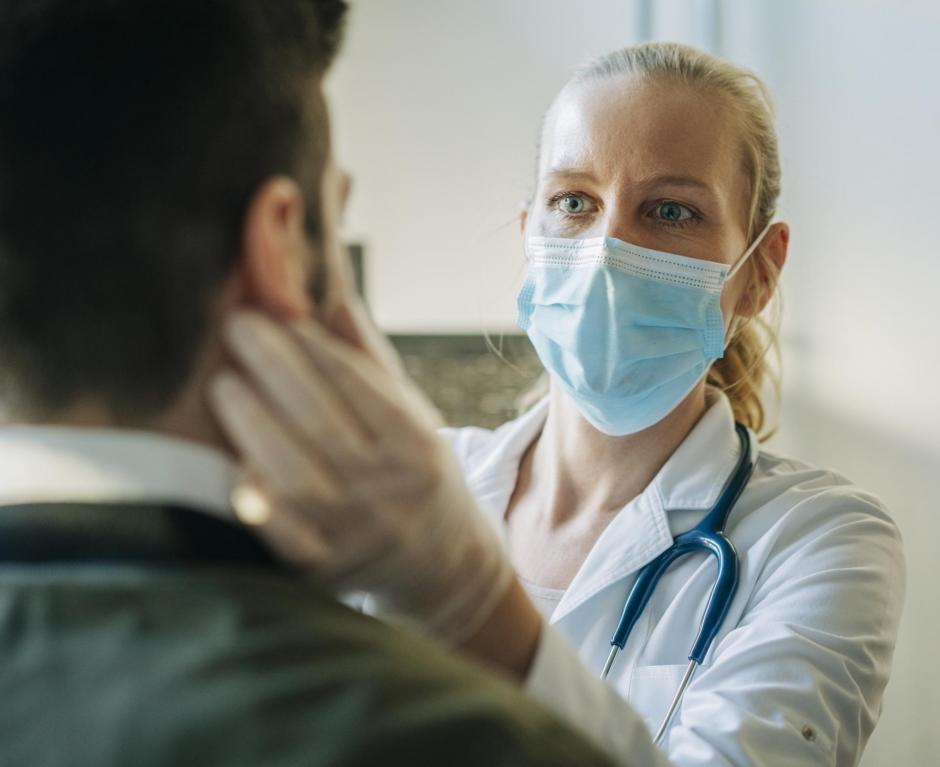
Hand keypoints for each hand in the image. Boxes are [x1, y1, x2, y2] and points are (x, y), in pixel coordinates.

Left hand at [208, 301, 515, 644]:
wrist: (441, 563)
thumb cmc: (415, 471)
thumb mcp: (412, 414)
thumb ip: (370, 361)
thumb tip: (330, 299)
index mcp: (415, 445)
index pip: (362, 387)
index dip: (316, 348)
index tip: (278, 311)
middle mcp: (388, 489)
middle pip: (322, 422)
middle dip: (275, 367)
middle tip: (237, 326)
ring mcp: (355, 532)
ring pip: (296, 477)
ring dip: (254, 425)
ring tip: (224, 384)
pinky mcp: (323, 569)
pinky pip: (280, 534)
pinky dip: (255, 496)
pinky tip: (231, 458)